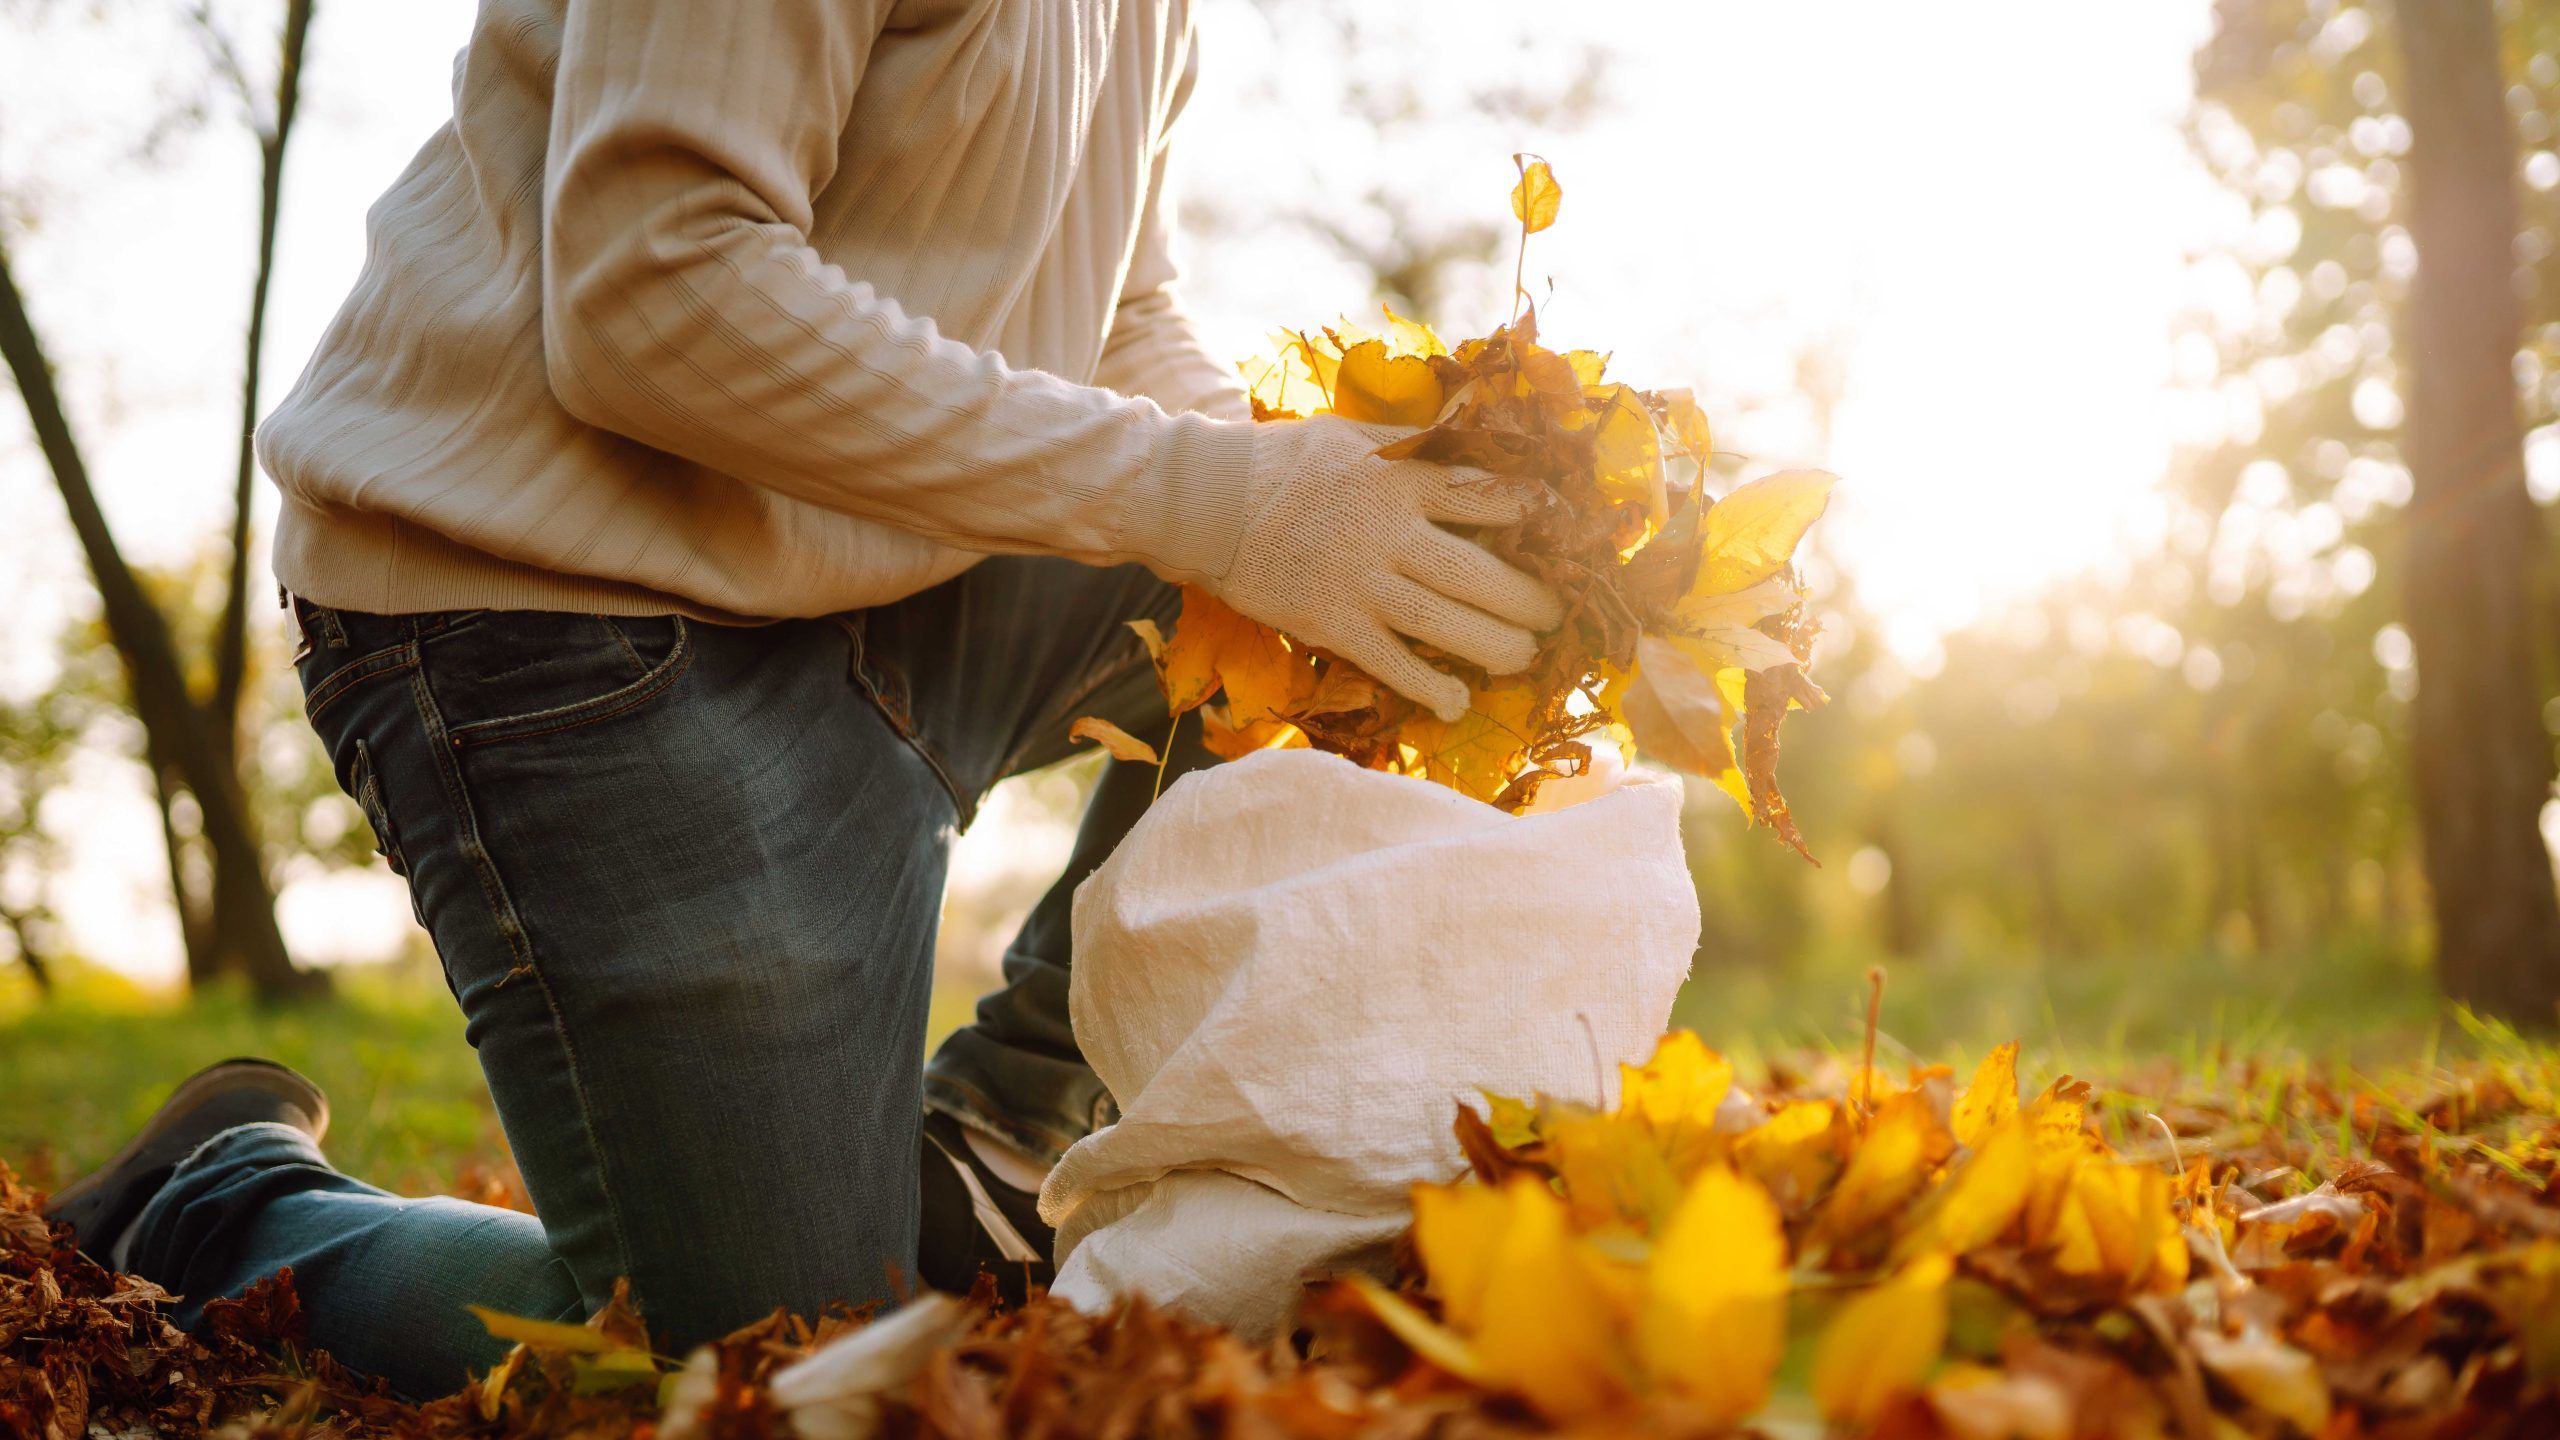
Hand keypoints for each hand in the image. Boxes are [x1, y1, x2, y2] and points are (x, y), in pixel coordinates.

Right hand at [1168, 416, 1564, 720]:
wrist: (1206, 503)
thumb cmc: (1286, 465)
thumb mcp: (1354, 436)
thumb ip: (1413, 445)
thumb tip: (1475, 434)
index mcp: (1400, 477)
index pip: (1488, 496)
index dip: (1537, 516)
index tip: (1566, 531)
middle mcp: (1388, 531)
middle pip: (1479, 573)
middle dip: (1528, 599)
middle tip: (1553, 613)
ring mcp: (1360, 581)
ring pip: (1445, 623)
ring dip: (1496, 646)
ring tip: (1523, 656)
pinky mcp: (1331, 623)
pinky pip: (1392, 663)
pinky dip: (1428, 686)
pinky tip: (1456, 701)